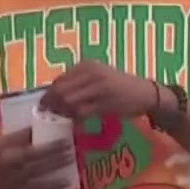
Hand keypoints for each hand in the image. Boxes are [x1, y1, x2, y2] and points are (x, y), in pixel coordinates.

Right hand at [0, 128, 74, 188]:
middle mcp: (8, 161)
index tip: (54, 124)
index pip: (24, 134)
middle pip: (37, 152)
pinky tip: (67, 183)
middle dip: (55, 147)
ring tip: (71, 157)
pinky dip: (54, 186)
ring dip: (58, 163)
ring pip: (42, 169)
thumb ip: (7, 139)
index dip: (40, 128)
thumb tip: (31, 131)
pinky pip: (41, 188)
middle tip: (69, 142)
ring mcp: (15, 178)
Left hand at [42, 61, 164, 119]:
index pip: (59, 80)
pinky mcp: (105, 104)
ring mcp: (98, 88)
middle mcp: (91, 73)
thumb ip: (78, 82)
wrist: (146, 93)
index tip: (43, 105)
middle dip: (51, 104)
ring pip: (69, 102)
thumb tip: (52, 94)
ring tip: (62, 118)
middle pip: (61, 90)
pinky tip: (76, 122)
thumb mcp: (98, 76)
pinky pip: (82, 113)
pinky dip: (75, 119)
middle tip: (48, 115)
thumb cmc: (119, 85)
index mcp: (87, 65)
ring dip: (62, 112)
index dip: (48, 94)